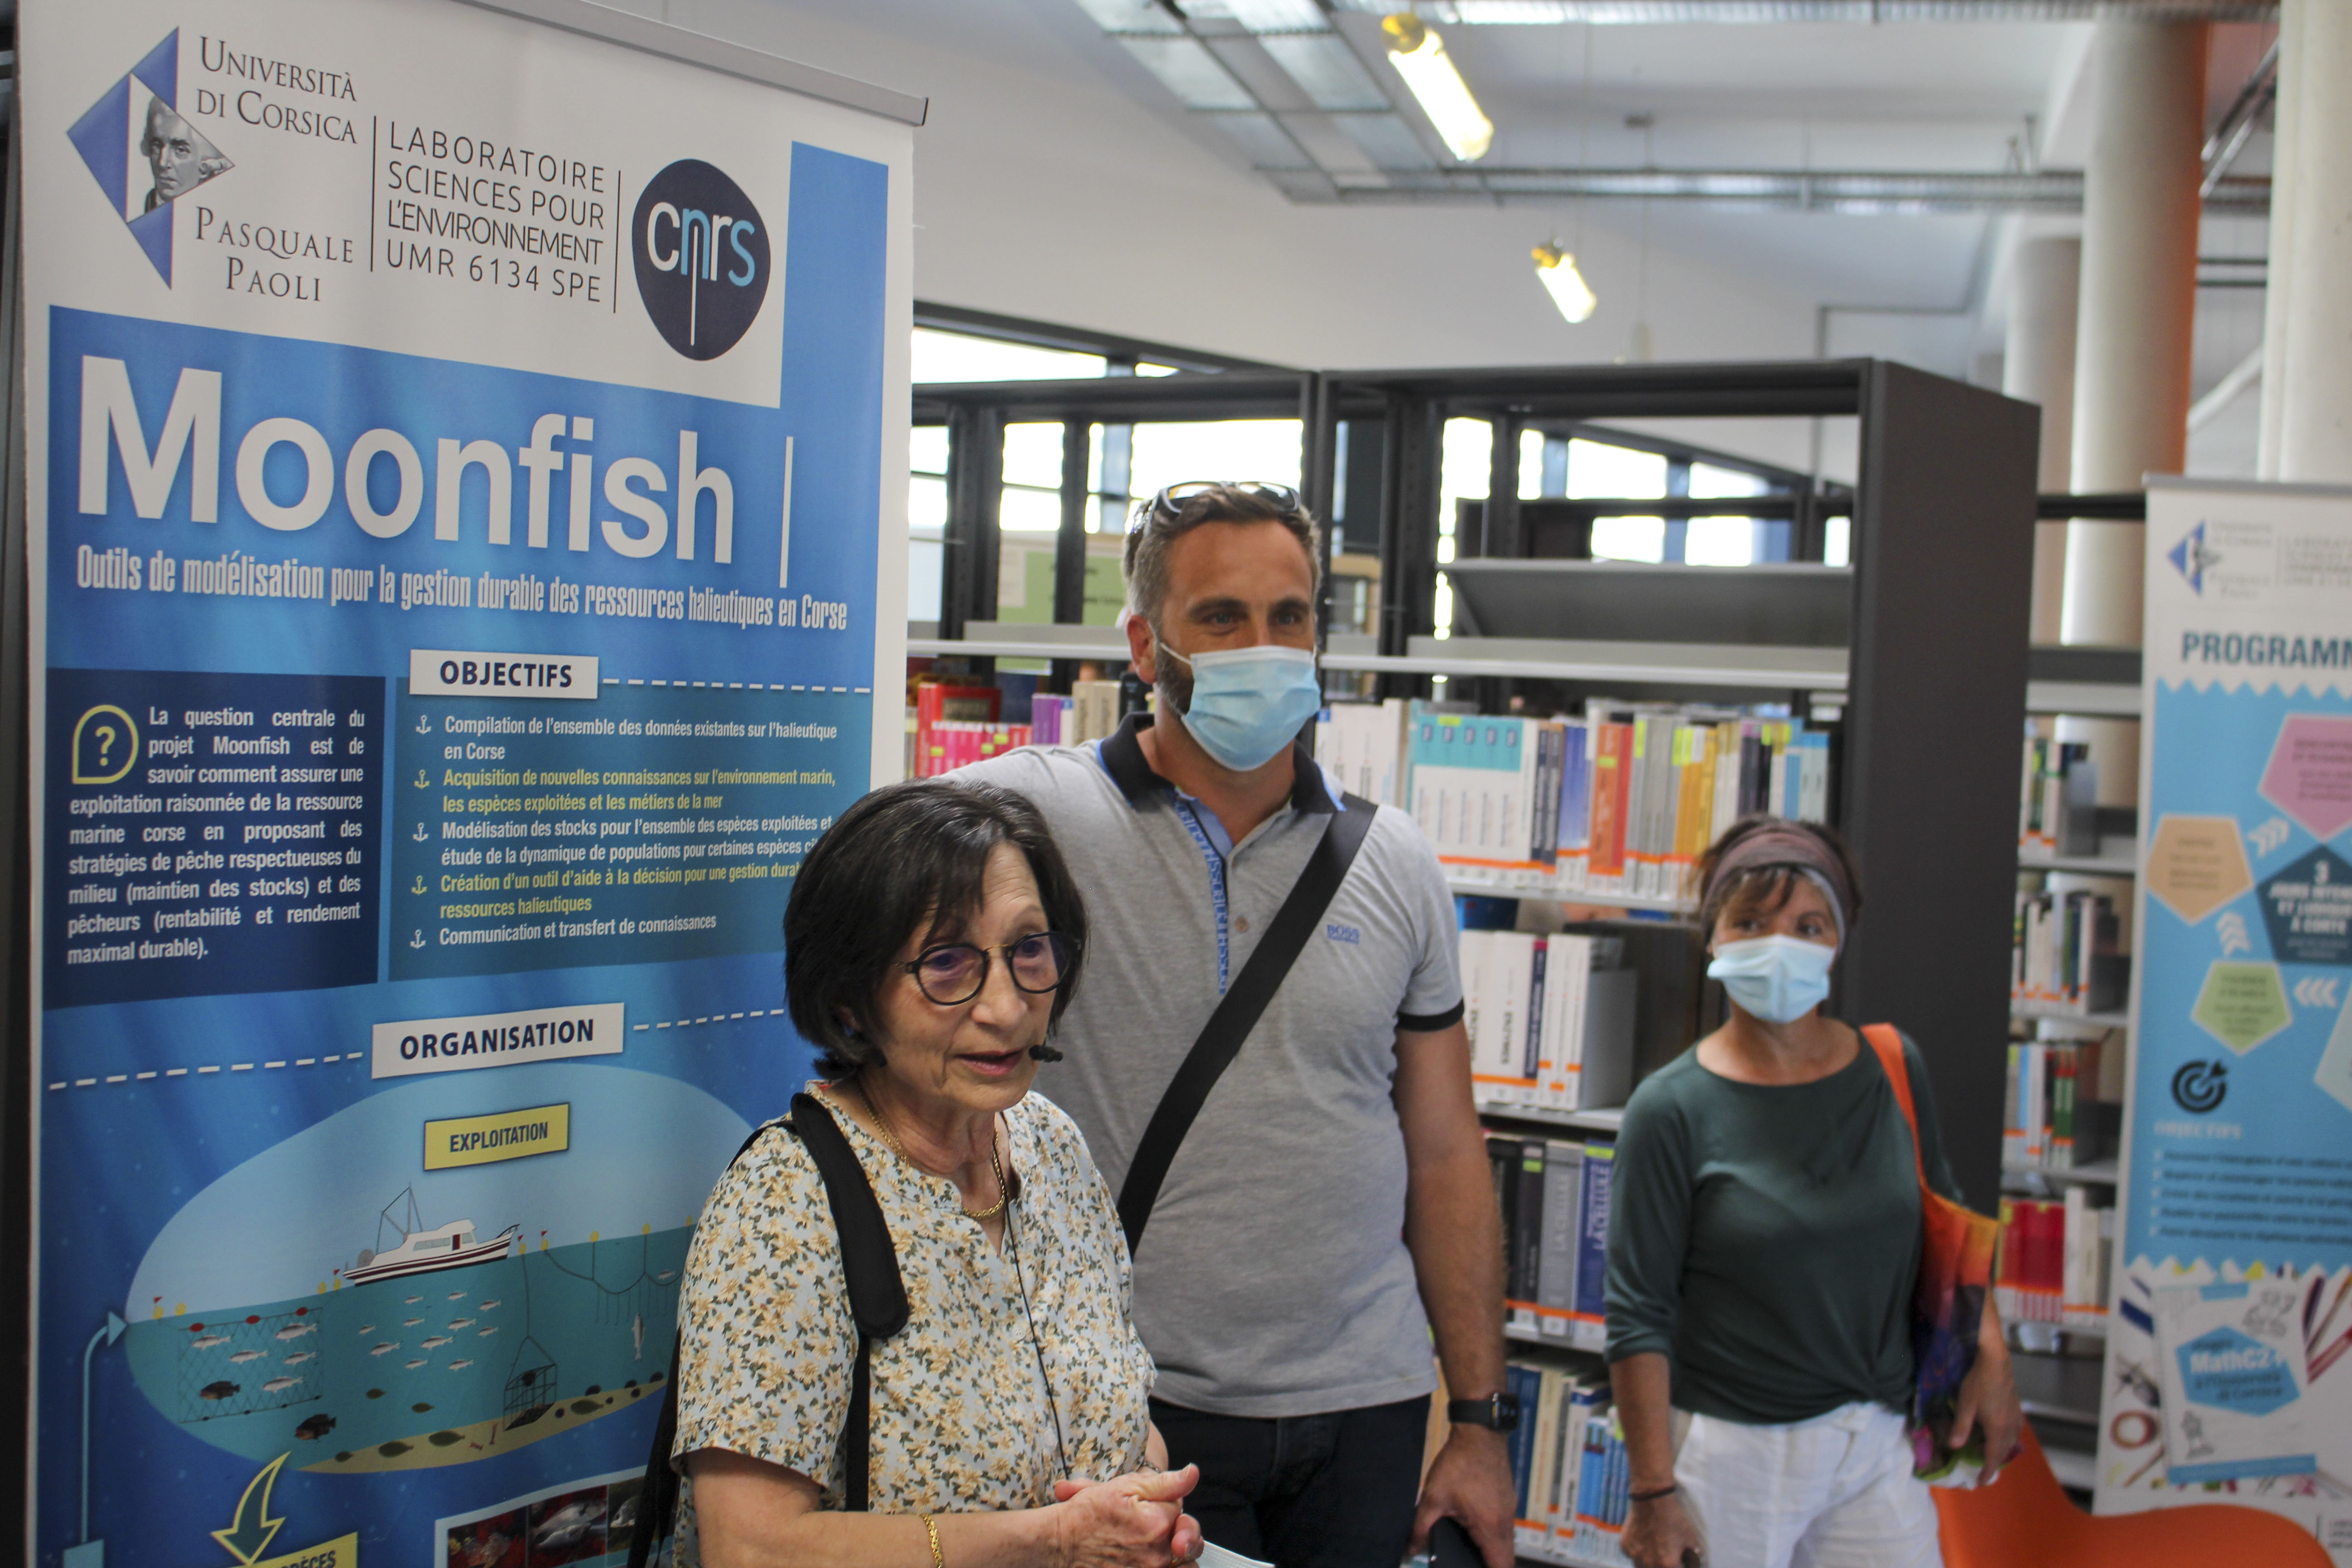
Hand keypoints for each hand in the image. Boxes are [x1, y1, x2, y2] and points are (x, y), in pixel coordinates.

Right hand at [1050, 1465, 1203, 1567]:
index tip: (1147, 1507)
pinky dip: (1162, 1567)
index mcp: (1157, 1523)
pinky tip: (1146, 1559)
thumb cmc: (1086, 1515)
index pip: (1180, 1511)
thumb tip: (1192, 1474)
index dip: (1165, 1505)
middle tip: (1154, 1530)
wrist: (1059, 1543)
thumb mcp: (1124, 1486)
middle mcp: (1157, 1554)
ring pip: (1185, 1566)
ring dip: (1176, 1557)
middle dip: (1178, 1532)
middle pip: (1190, 1542)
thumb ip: (1166, 1483)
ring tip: (1155, 1549)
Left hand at [1409, 1427, 1516, 1567]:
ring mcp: (1510, 1509)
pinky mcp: (1508, 1498)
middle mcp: (1506, 1520)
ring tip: (1470, 1548)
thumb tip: (1411, 1550)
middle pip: (1505, 1557)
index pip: (1501, 1566)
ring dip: (1492, 1548)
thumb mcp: (1433, 1497)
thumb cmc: (1458, 1463)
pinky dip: (1493, 1532)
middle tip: (1469, 1563)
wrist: (1479, 1431)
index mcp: (1490, 1526)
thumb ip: (1420, 1528)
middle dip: (1490, 1564)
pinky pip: (1505, 1525)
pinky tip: (1474, 1525)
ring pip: (1506, 1541)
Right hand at [1620, 1492, 1703, 1567]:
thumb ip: (1693, 1559)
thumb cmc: (1674, 1519)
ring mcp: (1635, 1556)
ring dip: (1649, 1562)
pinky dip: (1638, 1552)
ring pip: (1641, 1567)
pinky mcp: (1625, 1547)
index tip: (1678, 1562)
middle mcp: (1649, 1564)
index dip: (1678, 1565)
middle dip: (1663, 1565)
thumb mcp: (1690, 1540)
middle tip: (1666, 1555)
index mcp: (1668, 1565)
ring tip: (1654, 1548)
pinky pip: (1632, 1556)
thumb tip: (1693, 1566)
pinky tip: (1644, 1540)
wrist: (1652, 1499)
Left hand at [1949, 1337, 2022, 1482]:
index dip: (1987, 1470)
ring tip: (1990, 1453)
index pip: (1993, 1456)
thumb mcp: (1965, 1405)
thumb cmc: (1978, 1383)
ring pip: (2011, 1441)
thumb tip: (1954, 1447)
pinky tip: (2001, 1434)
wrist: (1996, 1363)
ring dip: (2002, 1450)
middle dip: (1995, 1462)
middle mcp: (2010, 1426)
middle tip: (1984, 1470)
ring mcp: (2016, 1417)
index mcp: (1997, 1429)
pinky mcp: (2017, 1409)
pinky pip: (2015, 1431)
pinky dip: (2008, 1438)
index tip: (1981, 1482)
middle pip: (2004, 1451)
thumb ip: (1961, 1427)